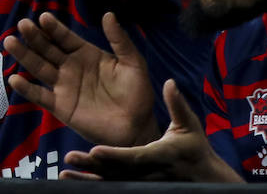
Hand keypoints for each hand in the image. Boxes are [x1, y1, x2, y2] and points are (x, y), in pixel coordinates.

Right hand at [4, 12, 156, 146]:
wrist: (137, 128)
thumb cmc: (137, 94)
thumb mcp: (133, 63)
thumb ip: (120, 40)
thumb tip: (108, 14)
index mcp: (86, 54)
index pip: (65, 37)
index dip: (54, 28)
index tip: (43, 17)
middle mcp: (70, 67)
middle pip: (47, 49)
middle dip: (34, 37)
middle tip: (22, 25)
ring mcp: (63, 86)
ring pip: (39, 68)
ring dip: (24, 55)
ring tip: (10, 42)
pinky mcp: (59, 106)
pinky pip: (40, 95)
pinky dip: (27, 88)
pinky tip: (15, 79)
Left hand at [62, 80, 240, 181]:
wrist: (202, 177)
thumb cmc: (194, 147)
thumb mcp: (189, 126)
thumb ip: (178, 105)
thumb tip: (170, 82)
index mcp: (160, 155)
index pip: (135, 157)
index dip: (115, 155)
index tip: (96, 149)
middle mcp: (147, 172)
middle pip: (117, 171)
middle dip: (94, 166)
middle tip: (70, 157)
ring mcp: (139, 181)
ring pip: (110, 181)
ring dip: (87, 178)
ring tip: (64, 173)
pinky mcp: (132, 184)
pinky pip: (109, 186)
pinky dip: (90, 183)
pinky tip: (70, 178)